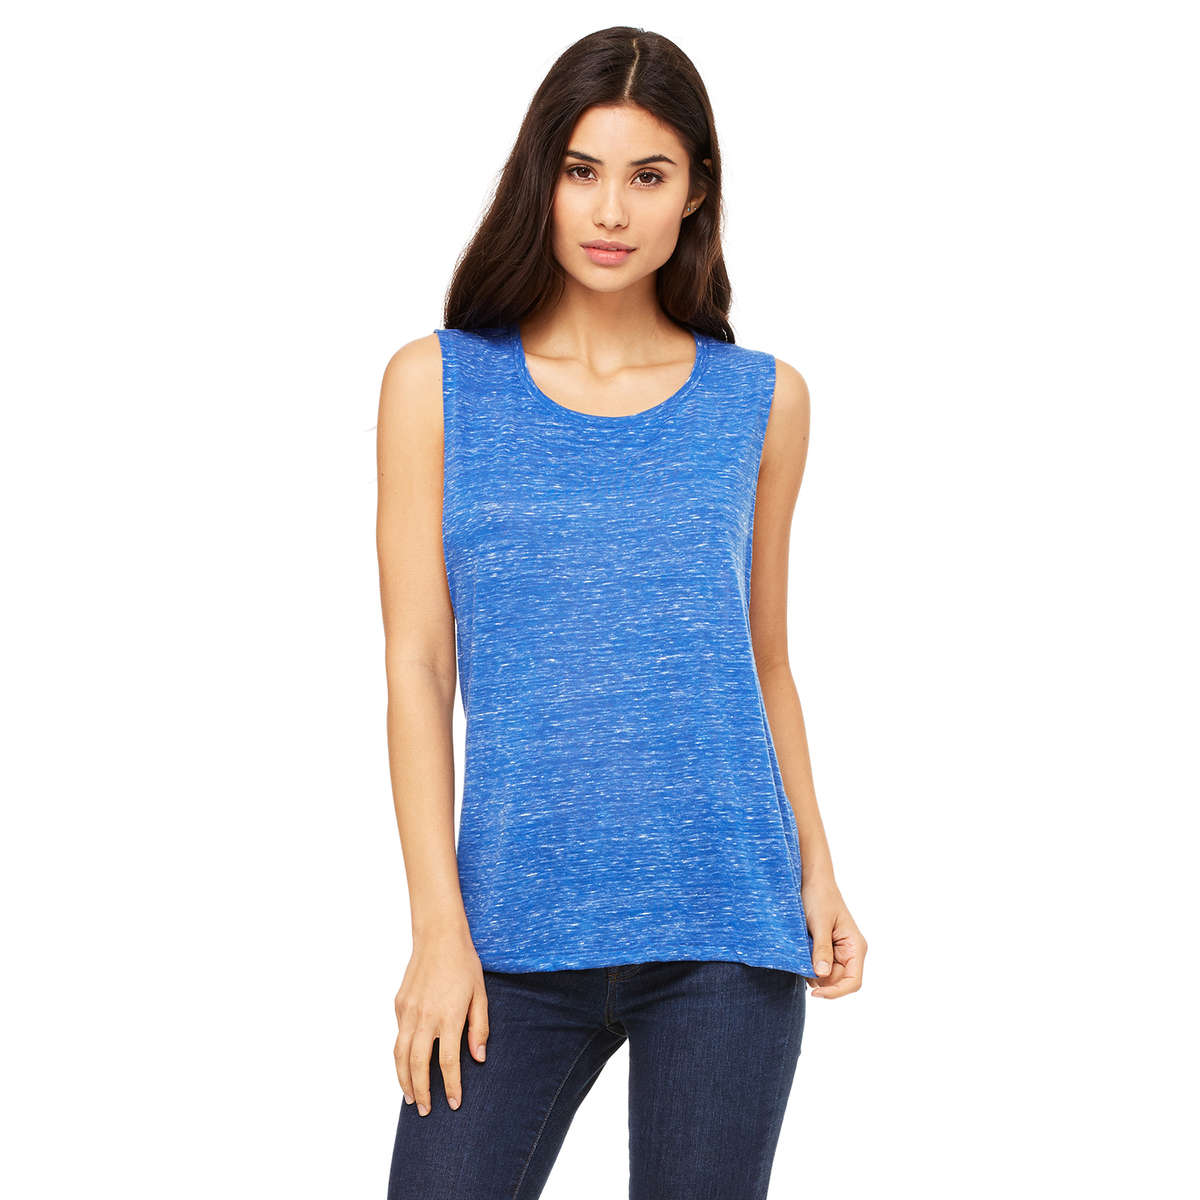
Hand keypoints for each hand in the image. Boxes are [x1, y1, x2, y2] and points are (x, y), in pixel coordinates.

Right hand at [394, 926, 488, 1113]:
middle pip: (418, 1064)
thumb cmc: (464, 964)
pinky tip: (407, 1063)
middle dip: (422, 1091)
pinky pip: (398, 1035)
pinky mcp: (399, 1004)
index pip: (447, 1063)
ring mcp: (408, 1011)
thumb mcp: (480, 995)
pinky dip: (400, 1054)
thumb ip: (479, 1028)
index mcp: (448, 1017)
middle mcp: (425, 1017)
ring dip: (403, 1079)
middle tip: (426, 1109)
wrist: (438, 937)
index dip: (450, 1086)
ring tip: (410, 1096)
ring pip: (400, 1054)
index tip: (454, 1103)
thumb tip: (478, 1058)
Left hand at [802, 878, 865, 997]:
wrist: (811, 879)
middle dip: (820, 980)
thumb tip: (822, 974)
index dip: (836, 992)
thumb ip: (822, 949)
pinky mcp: (826, 949)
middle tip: (801, 965)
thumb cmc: (819, 896)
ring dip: (812, 972)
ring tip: (801, 953)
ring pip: (826, 976)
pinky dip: (808, 965)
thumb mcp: (819, 923)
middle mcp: (850, 952)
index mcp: (856, 946)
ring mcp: (838, 951)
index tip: (815, 993)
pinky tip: (800, 953)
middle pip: (837, 982)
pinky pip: (819, 966)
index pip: (853, 982)